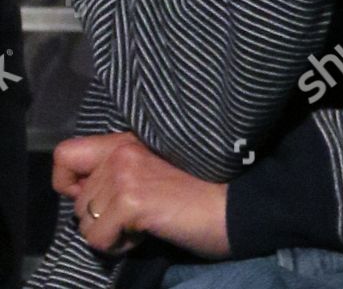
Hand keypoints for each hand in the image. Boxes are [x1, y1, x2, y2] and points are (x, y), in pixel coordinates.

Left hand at [53, 131, 230, 258]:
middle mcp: (123, 151)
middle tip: (140, 214)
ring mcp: (126, 174)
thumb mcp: (151, 170)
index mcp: (127, 140)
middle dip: (103, 217)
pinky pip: (98, 239)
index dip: (70, 182)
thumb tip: (79, 191)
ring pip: (85, 222)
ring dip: (112, 232)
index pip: (66, 153)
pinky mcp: (131, 201)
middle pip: (77, 201)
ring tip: (146, 222)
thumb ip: (117, 170)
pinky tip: (147, 232)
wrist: (232, 207)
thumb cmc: (197, 192)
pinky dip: (120, 246)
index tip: (100, 197)